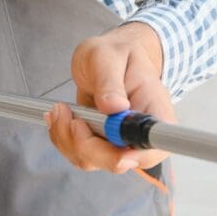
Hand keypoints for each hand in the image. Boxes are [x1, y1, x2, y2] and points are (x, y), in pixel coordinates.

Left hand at [45, 22, 176, 172]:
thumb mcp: (109, 57)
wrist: (109, 60)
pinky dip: (63, 137)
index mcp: (156, 114)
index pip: (156, 148)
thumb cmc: (116, 54)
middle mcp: (141, 135)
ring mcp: (120, 144)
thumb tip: (114, 107)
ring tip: (60, 109)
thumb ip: (110, 81)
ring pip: (92, 161)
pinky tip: (60, 116)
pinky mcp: (101, 146)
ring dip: (68, 138)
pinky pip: (79, 154)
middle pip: (119, 162)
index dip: (135, 154)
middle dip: (86, 143)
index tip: (114, 144)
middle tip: (70, 115)